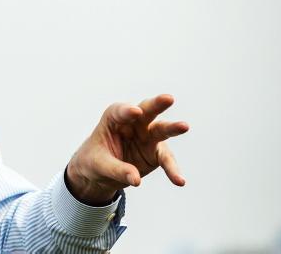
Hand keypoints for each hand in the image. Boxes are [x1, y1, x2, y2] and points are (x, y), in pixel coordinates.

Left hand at [65, 94, 188, 204]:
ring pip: (161, 130)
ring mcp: (147, 136)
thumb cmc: (96, 160)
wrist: (101, 172)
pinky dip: (172, 169)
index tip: (135, 111)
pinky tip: (179, 180)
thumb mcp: (99, 165)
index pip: (119, 111)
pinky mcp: (156, 153)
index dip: (127, 111)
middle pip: (146, 111)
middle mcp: (133, 124)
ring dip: (172, 128)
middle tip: (168, 98)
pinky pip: (166, 160)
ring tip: (184, 126)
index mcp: (113, 119)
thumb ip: (117, 169)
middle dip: (156, 104)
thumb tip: (136, 179)